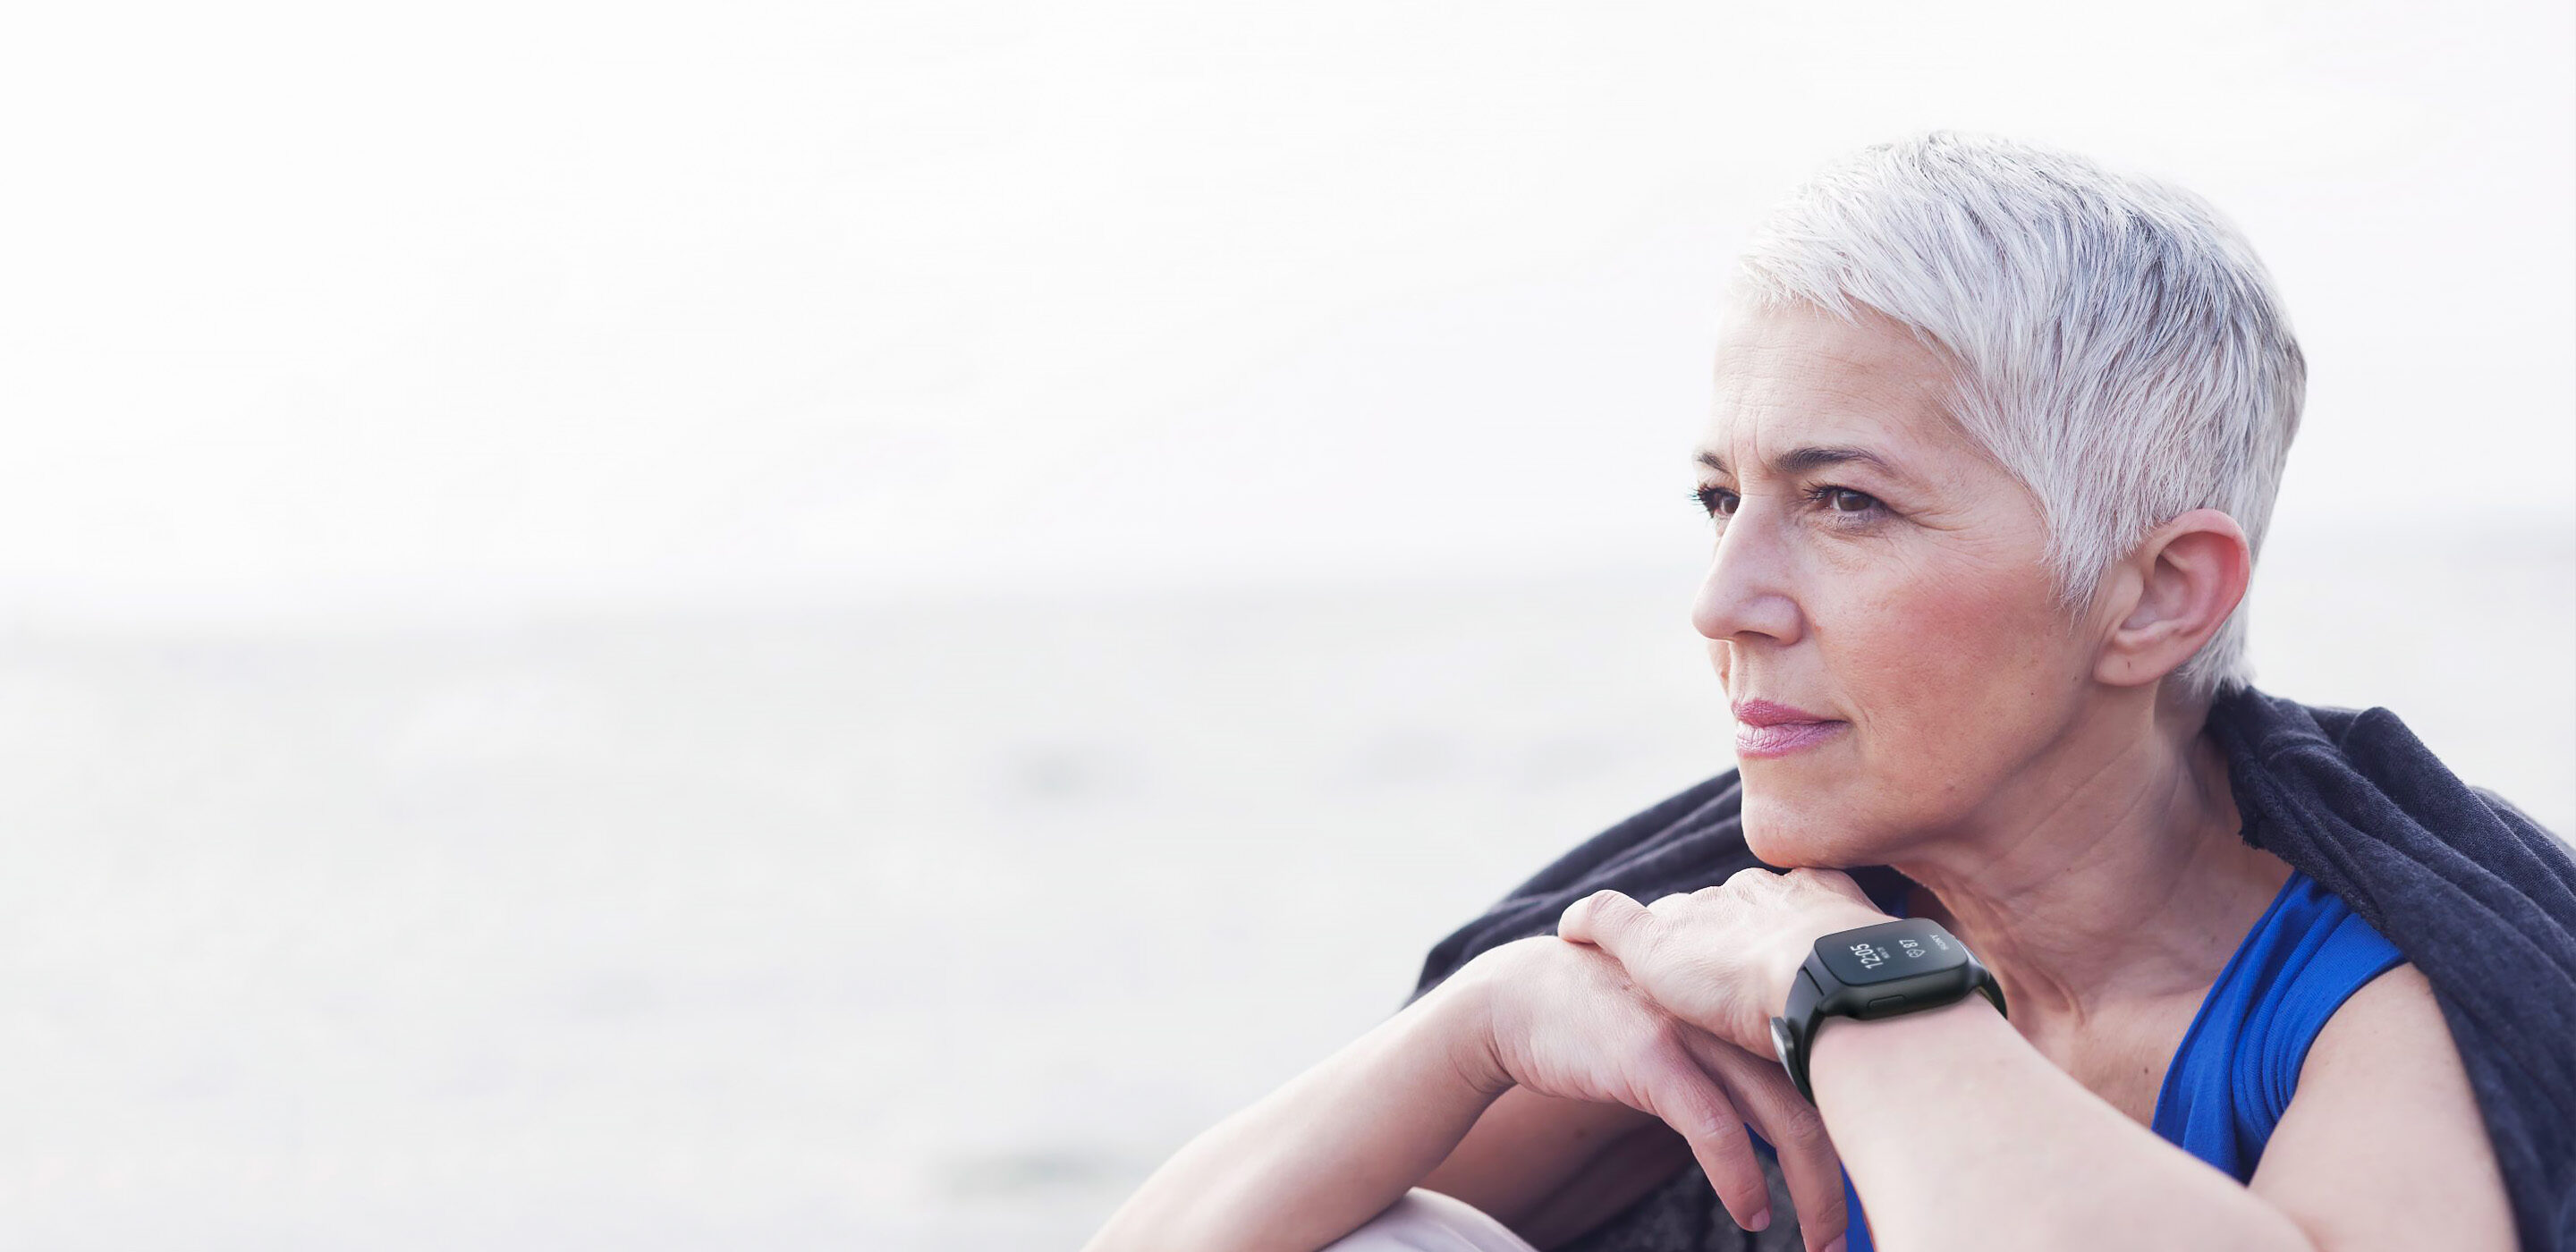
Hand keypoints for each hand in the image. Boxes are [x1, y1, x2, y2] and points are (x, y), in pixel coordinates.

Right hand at [1438, 935, 1848, 1250]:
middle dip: (1845, 1172)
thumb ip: (1740, 1060)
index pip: (1831, 1061)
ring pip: (1783, 1117)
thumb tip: (1793, 1121)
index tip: (1874, 1172)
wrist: (1519, 996)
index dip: (1860, 1120)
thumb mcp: (1688, 1024)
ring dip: (1812, 1190)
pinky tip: (1751, 1215)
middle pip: (1822, 1095)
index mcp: (1749, 1000)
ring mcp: (1694, 1028)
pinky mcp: (1651, 1056)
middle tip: (1849, 1231)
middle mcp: (1733, 1008)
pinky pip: (1714, 1127)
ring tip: (1821, 1238)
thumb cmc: (1607, 1018)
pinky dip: (1740, 1178)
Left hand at [1556, 866, 1893, 1055]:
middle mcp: (1756, 896)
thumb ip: (1862, 1001)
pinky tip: (1572, 934)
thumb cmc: (1873, 1002)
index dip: (1764, 935)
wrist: (1833, 986)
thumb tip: (1873, 1040)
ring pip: (1674, 919)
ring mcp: (1704, 915)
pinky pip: (1609, 919)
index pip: (1776, 908)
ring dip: (1661, 946)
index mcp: (1813, 900)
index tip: (1760, 961)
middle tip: (1711, 974)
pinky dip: (1590, 923)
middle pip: (1722, 910)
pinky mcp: (1656, 943)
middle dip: (1715, 936)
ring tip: (1646, 968)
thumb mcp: (1878, 995)